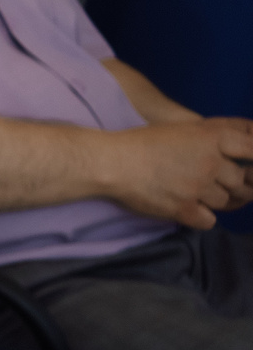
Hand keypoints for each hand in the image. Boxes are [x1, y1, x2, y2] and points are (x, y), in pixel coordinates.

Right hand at [102, 118, 252, 227]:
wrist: (112, 161)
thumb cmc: (145, 141)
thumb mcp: (187, 128)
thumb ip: (220, 134)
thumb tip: (250, 136)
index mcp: (214, 137)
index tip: (248, 168)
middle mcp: (211, 163)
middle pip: (241, 181)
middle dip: (230, 182)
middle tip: (209, 179)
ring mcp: (199, 187)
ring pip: (225, 201)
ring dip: (213, 199)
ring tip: (191, 191)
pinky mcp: (184, 209)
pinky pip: (209, 221)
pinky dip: (201, 217)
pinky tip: (188, 208)